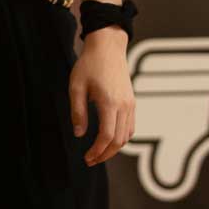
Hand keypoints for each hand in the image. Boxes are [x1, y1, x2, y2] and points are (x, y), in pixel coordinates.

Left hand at [69, 27, 134, 165]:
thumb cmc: (89, 65)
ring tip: (98, 153)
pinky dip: (121, 138)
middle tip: (90, 160)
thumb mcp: (76, 87)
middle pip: (119, 140)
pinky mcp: (132, 102)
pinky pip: (130, 126)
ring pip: (127, 135)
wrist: (108, 48)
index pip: (107, 135)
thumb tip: (79, 134)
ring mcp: (131, 104)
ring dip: (114, 148)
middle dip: (105, 154)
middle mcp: (124, 106)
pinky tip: (108, 140)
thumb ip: (77, 111)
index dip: (98, 151)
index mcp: (109, 102)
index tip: (87, 158)